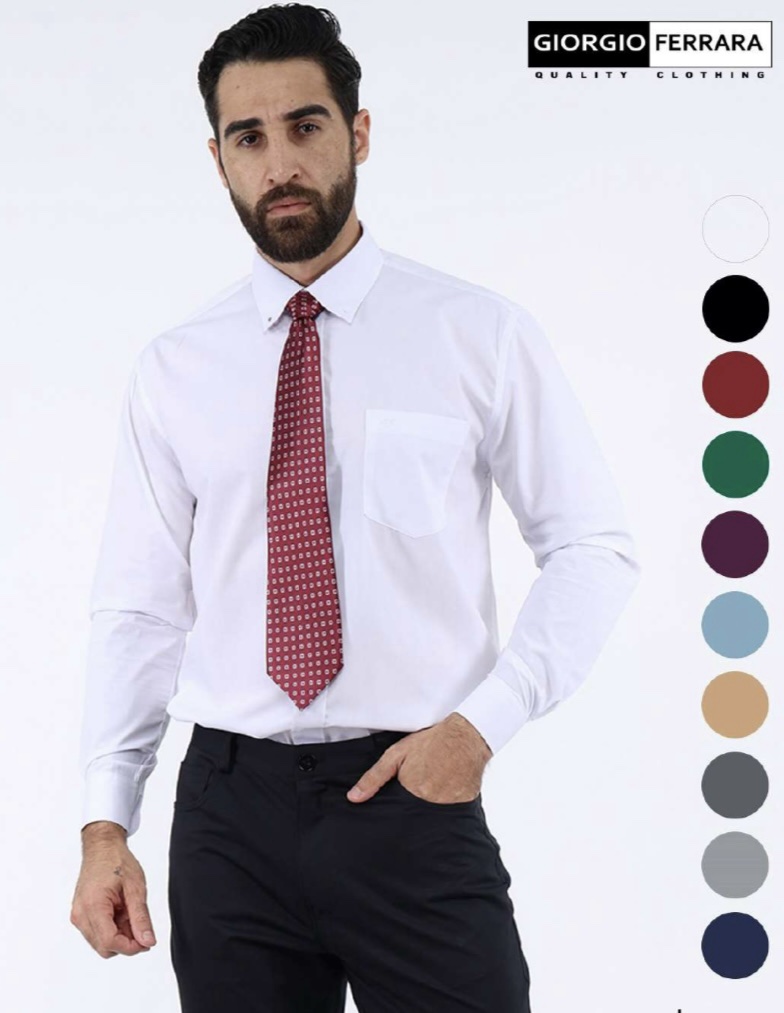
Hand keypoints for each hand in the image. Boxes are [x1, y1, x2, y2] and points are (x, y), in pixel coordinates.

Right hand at [71, 825, 156, 958]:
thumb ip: (141, 917)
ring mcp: (78, 916)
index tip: (147, 942)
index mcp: (93, 906)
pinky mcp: (81, 915)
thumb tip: (148, 941)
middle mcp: (81, 915)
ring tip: (130, 912)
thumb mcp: (136, 887)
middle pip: (105, 947)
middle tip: (141, 925)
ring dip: (120, 935)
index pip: (110, 942)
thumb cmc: (117, 861)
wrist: (102, 847)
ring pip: (101, 943)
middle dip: (126, 942)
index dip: (131, 947)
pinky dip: (112, 929)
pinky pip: (97, 933)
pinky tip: (121, 912)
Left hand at [347, 712, 492, 803]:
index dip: (395, 807)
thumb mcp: (396, 754)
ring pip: (432, 816)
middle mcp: (429, 803)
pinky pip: (451, 812)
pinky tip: (447, 789)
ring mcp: (448, 807)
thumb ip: (374, 777)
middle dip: (412, 807)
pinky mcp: (464, 805)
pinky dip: (448, 804)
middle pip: (414, 815)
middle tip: (419, 788)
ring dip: (430, 807)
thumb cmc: (430, 742)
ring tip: (434, 787)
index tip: (398, 800)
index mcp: (411, 792)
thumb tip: (354, 798)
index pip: (396, 812)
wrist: (465, 736)